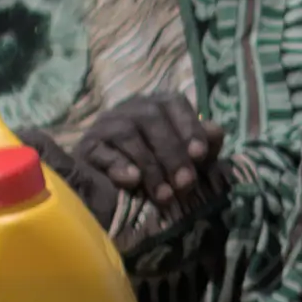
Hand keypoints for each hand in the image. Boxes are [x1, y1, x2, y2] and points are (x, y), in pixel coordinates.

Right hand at [43, 89, 222, 236]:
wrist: (114, 199)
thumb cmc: (159, 175)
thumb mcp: (188, 163)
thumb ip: (204, 147)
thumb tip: (215, 130)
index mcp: (156, 107)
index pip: (173, 102)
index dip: (189, 126)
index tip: (200, 155)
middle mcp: (129, 110)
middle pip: (151, 117)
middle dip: (173, 152)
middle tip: (185, 183)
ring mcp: (104, 126)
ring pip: (127, 133)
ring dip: (150, 166)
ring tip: (164, 195)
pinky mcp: (86, 147)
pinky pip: (101, 150)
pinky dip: (119, 166)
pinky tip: (133, 181)